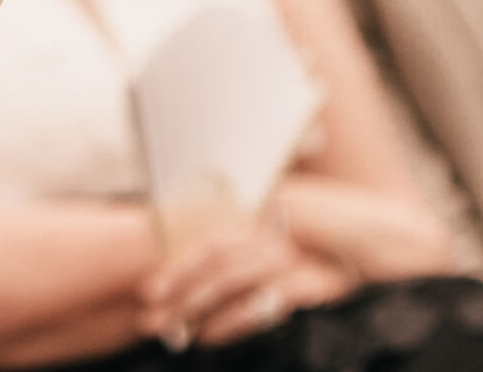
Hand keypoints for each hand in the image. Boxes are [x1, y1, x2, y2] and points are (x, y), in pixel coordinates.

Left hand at [138, 213, 338, 349]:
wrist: (396, 244)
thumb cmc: (339, 243)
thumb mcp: (295, 231)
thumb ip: (255, 237)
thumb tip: (208, 254)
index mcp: (264, 205)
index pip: (210, 234)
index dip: (177, 262)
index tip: (148, 289)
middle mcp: (275, 221)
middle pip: (215, 255)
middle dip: (178, 287)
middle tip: (147, 314)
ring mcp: (296, 248)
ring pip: (233, 277)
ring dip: (197, 306)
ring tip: (172, 332)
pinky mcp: (318, 278)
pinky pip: (266, 299)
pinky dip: (235, 319)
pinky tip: (211, 336)